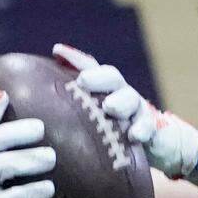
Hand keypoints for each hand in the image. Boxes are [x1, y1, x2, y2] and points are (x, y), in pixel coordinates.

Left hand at [53, 43, 197, 180]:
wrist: (159, 146)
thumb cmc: (116, 134)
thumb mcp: (93, 122)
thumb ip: (74, 112)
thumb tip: (38, 105)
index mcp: (104, 90)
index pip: (89, 68)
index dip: (74, 58)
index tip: (57, 51)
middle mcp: (120, 94)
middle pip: (112, 77)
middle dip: (97, 78)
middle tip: (83, 82)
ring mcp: (137, 109)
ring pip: (130, 99)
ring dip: (120, 102)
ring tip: (110, 107)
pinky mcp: (152, 127)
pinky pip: (148, 126)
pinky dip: (141, 129)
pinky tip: (134, 135)